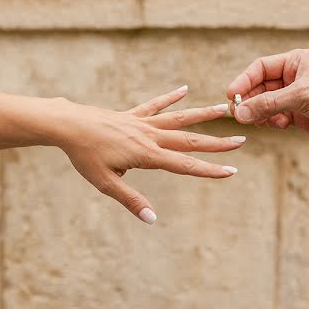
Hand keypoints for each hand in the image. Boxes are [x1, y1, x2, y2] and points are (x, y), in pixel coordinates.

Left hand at [50, 86, 243, 223]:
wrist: (68, 125)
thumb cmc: (85, 156)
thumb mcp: (106, 183)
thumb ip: (131, 200)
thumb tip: (152, 218)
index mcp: (147, 155)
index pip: (185, 165)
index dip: (210, 170)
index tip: (231, 171)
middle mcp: (150, 136)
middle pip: (190, 140)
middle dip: (217, 143)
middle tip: (240, 140)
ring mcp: (142, 123)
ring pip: (179, 118)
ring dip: (202, 115)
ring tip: (223, 109)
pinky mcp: (132, 115)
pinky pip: (155, 105)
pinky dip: (170, 97)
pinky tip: (184, 89)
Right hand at [226, 49, 308, 144]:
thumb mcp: (302, 96)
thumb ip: (269, 104)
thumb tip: (240, 113)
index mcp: (296, 61)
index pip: (260, 68)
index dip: (244, 81)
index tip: (231, 96)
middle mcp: (294, 77)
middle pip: (260, 87)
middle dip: (250, 101)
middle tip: (238, 115)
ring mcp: (297, 96)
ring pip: (266, 104)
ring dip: (260, 113)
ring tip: (260, 122)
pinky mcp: (301, 114)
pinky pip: (276, 116)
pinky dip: (272, 122)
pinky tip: (280, 126)